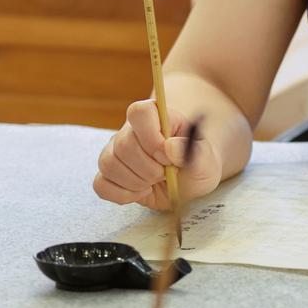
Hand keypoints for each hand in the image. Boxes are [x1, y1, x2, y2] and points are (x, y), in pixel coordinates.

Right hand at [94, 99, 223, 208]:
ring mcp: (115, 150)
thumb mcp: (206, 161)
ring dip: (135, 182)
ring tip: (153, 182)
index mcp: (157, 116)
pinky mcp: (107, 173)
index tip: (167, 157)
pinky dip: (122, 195)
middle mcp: (131, 130)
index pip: (139, 112)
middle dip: (147, 168)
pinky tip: (140, 192)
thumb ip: (196, 152)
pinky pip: (101, 184)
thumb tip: (170, 147)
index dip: (152, 138)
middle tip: (164, 173)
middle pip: (123, 144)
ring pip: (109, 164)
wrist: (187, 183)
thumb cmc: (196, 165)